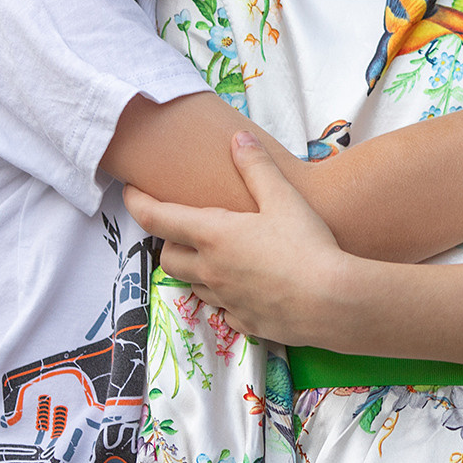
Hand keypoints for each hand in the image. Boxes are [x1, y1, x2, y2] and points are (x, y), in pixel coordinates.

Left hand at [122, 132, 347, 343]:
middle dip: (168, 241)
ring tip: (218, 256)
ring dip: (195, 269)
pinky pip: (221, 308)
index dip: (136, 202)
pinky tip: (246, 286)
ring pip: (192, 284)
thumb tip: (237, 140)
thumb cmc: (307, 246)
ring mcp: (225, 300)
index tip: (130, 191)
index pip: (156, 217)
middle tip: (185, 228)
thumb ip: (257, 168)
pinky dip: (223, 295)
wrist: (332, 302)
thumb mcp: (284, 199)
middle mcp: (210, 270)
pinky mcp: (244, 322)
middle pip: (167, 257)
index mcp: (213, 235)